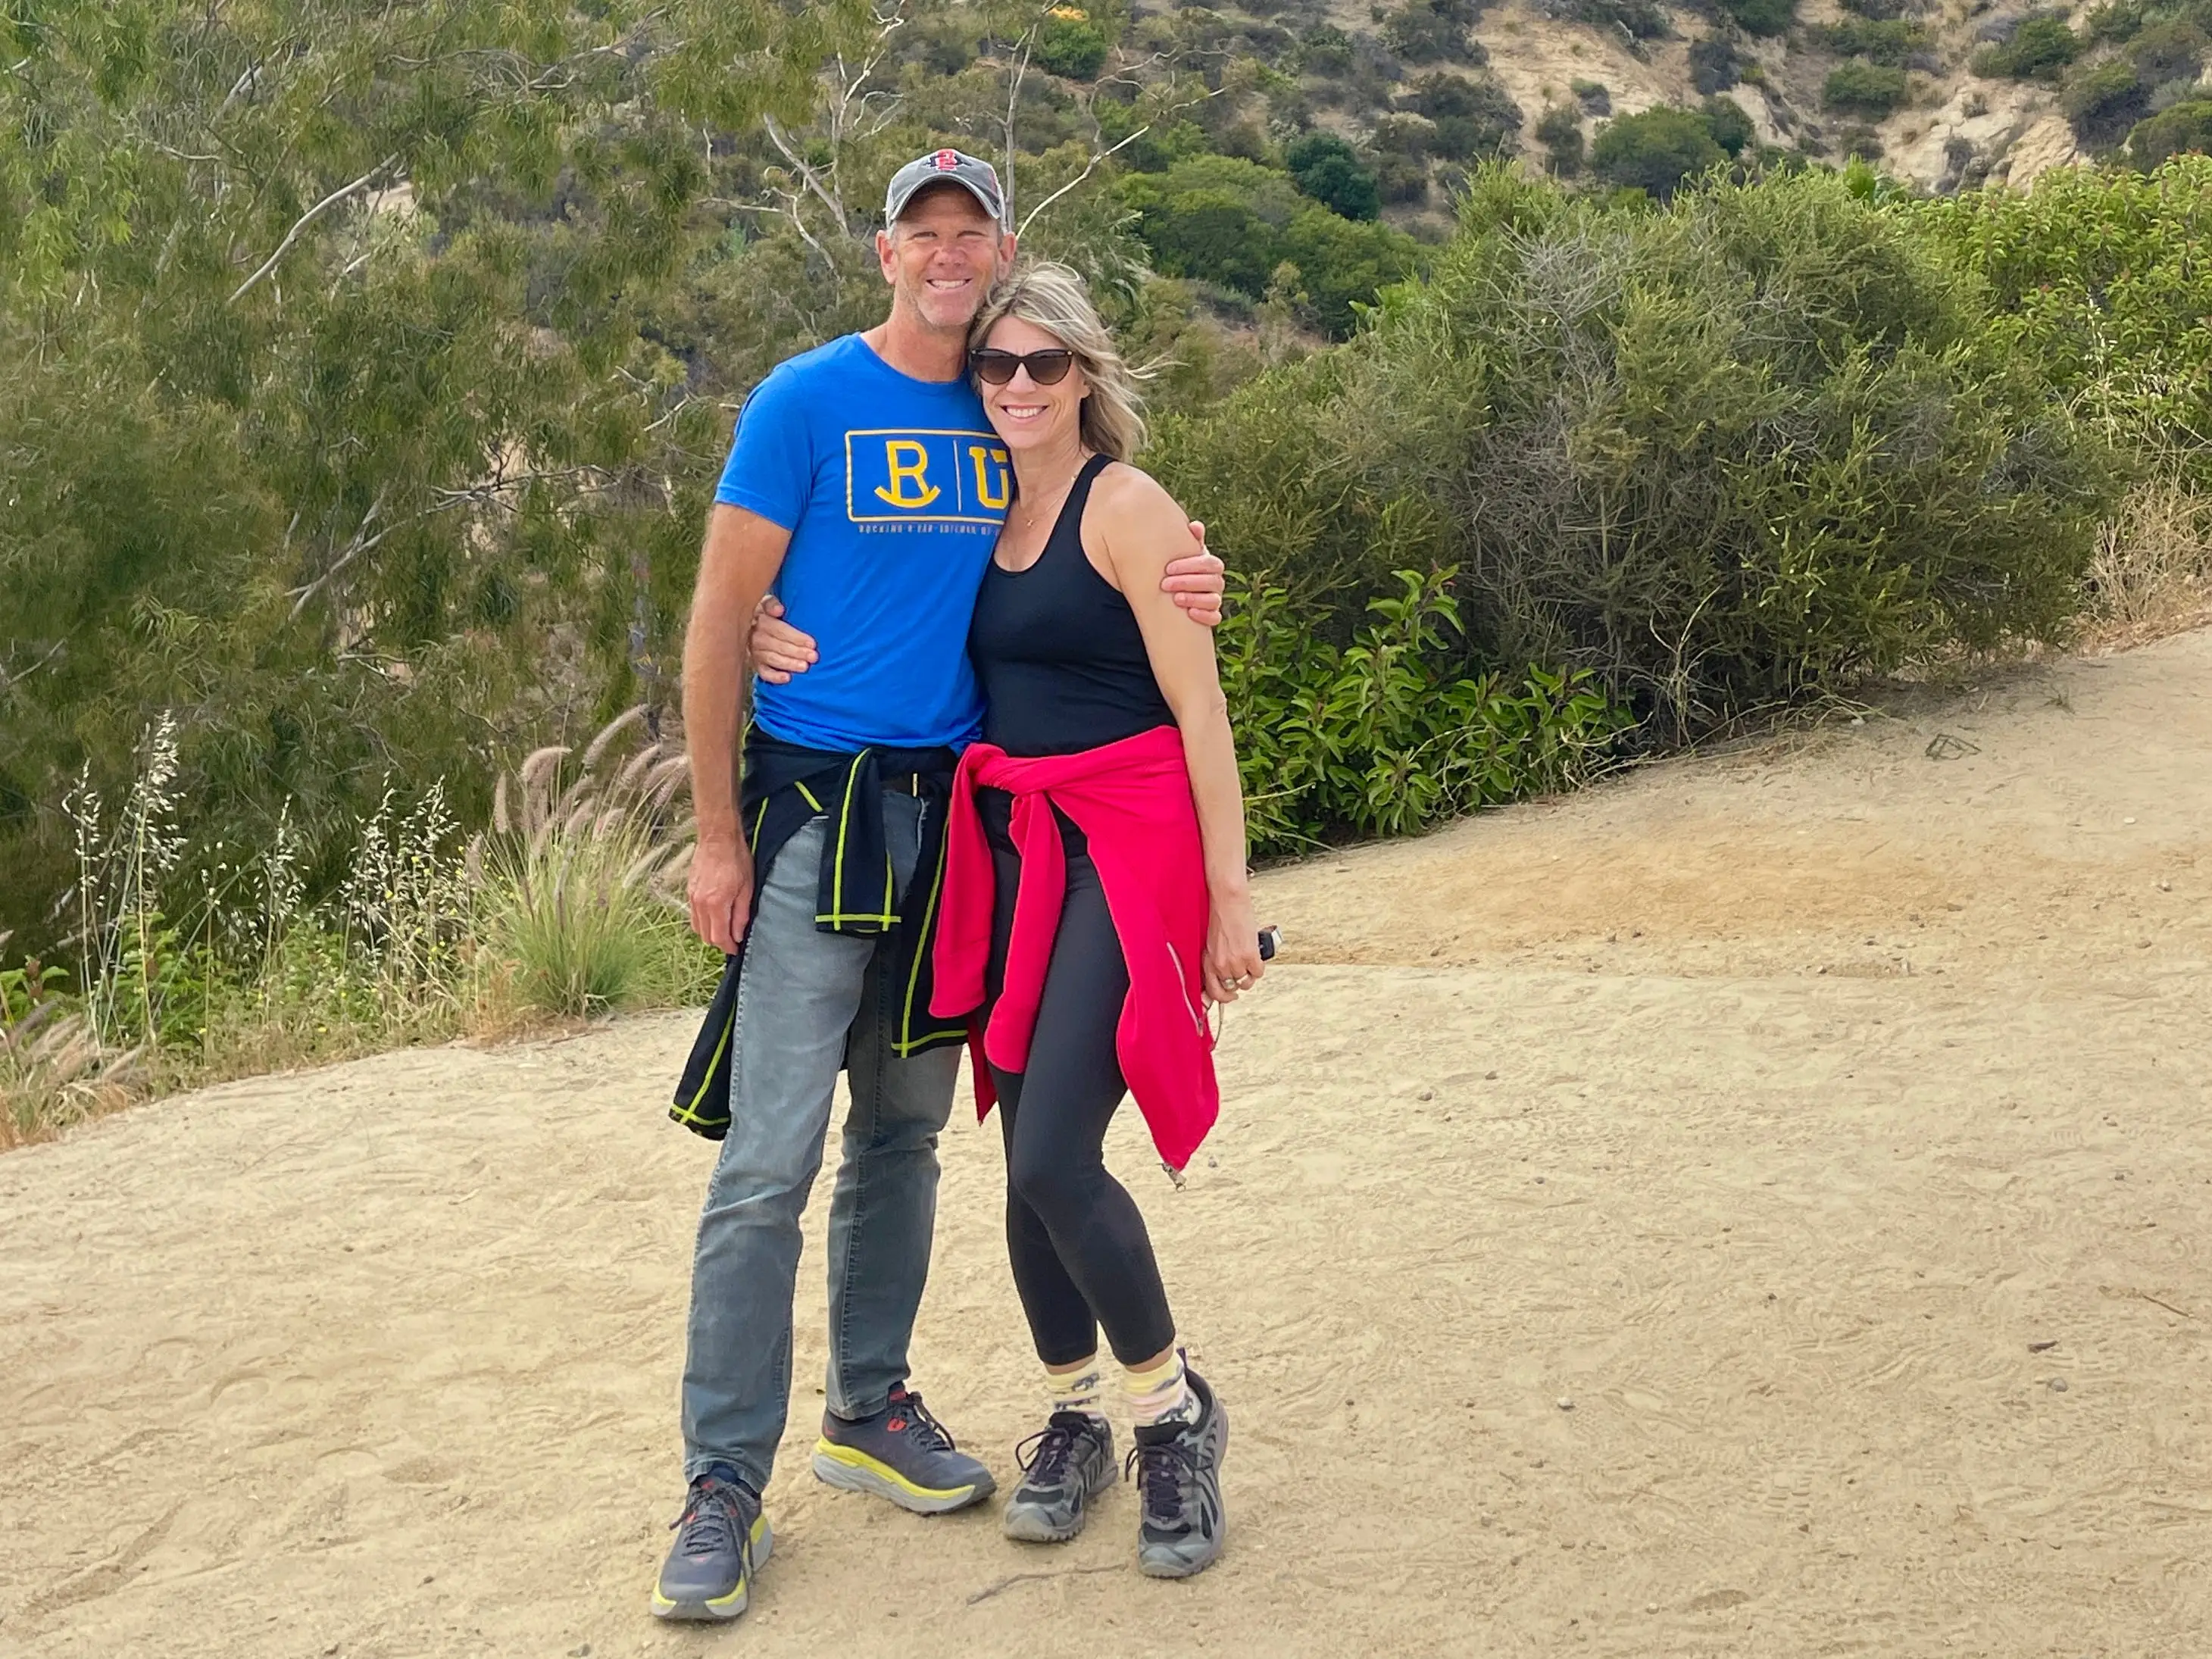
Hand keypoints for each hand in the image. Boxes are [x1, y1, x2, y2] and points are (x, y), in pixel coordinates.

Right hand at [688, 836, 755, 954]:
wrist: (718, 839)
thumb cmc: (736, 859)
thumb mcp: (746, 888)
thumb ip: (741, 915)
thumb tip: (737, 935)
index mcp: (716, 904)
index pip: (719, 937)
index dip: (728, 947)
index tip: (736, 949)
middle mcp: (700, 903)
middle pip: (706, 936)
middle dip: (719, 942)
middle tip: (733, 940)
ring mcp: (692, 897)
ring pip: (697, 927)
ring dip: (710, 933)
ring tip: (724, 929)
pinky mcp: (689, 891)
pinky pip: (693, 915)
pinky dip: (702, 922)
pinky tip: (714, 917)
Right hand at [749, 595, 817, 685]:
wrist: (750, 624)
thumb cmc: (767, 613)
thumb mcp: (767, 603)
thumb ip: (772, 603)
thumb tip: (779, 610)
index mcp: (760, 619)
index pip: (779, 630)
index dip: (796, 637)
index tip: (812, 643)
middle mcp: (755, 636)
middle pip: (777, 645)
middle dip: (797, 652)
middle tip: (814, 657)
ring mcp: (754, 651)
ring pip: (772, 659)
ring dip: (789, 664)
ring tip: (805, 667)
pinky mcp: (755, 663)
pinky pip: (763, 672)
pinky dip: (774, 677)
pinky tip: (787, 678)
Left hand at [1161, 520, 1224, 627]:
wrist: (1175, 591)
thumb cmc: (1179, 568)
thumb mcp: (1182, 554)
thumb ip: (1189, 541)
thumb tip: (1195, 526)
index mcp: (1212, 565)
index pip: (1209, 563)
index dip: (1190, 565)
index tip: (1168, 568)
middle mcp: (1217, 582)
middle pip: (1212, 581)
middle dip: (1188, 582)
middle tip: (1165, 584)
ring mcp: (1216, 600)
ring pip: (1214, 600)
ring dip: (1194, 599)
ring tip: (1175, 599)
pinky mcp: (1212, 616)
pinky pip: (1215, 618)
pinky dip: (1204, 616)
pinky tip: (1190, 613)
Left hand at [1202, 883, 1263, 1005]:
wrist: (1228, 902)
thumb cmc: (1219, 917)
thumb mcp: (1210, 943)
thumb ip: (1214, 960)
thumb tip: (1222, 975)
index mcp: (1207, 962)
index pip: (1212, 992)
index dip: (1221, 998)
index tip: (1228, 997)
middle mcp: (1220, 965)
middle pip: (1231, 990)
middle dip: (1236, 985)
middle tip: (1240, 977)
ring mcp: (1235, 962)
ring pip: (1245, 982)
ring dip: (1248, 974)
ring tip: (1247, 961)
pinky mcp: (1249, 956)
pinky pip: (1257, 973)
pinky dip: (1258, 966)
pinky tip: (1255, 956)